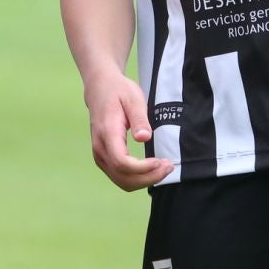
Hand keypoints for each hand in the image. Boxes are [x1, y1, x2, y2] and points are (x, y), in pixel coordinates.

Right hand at [87, 69, 172, 190]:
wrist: (99, 87)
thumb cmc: (118, 91)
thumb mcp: (133, 98)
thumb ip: (139, 119)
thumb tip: (144, 138)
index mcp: (107, 132)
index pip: (121, 162)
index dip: (143, 168)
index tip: (161, 161)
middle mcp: (100, 147)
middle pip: (122, 177)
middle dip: (148, 178)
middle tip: (169, 167)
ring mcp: (100, 154)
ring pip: (121, 181)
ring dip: (144, 181)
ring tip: (163, 169)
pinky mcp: (104, 158)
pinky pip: (120, 177)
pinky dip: (137, 179)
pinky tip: (151, 170)